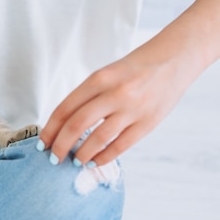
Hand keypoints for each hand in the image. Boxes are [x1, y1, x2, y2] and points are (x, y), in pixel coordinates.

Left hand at [38, 50, 187, 165]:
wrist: (176, 58)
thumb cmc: (136, 68)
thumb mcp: (107, 74)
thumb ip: (88, 97)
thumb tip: (64, 127)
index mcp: (100, 78)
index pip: (65, 108)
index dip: (50, 130)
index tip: (43, 144)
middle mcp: (115, 92)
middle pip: (76, 125)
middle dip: (61, 146)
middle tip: (54, 158)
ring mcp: (132, 109)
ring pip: (98, 139)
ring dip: (82, 155)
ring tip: (75, 161)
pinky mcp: (148, 123)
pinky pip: (121, 146)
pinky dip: (104, 157)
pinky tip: (95, 161)